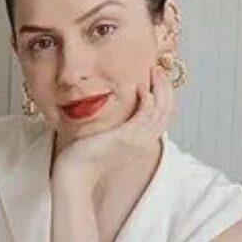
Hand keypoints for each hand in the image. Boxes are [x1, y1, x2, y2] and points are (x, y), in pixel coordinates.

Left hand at [52, 65, 173, 184]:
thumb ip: (120, 126)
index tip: (157, 80)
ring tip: (154, 72)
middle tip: (159, 70)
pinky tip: (141, 88)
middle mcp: (145, 143)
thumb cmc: (86, 154)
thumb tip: (121, 112)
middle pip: (167, 112)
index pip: (163, 117)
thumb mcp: (109, 137)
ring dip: (160, 89)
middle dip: (166, 88)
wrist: (75, 171)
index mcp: (142, 143)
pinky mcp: (128, 136)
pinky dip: (148, 99)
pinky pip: (146, 114)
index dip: (164, 96)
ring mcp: (138, 141)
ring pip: (161, 111)